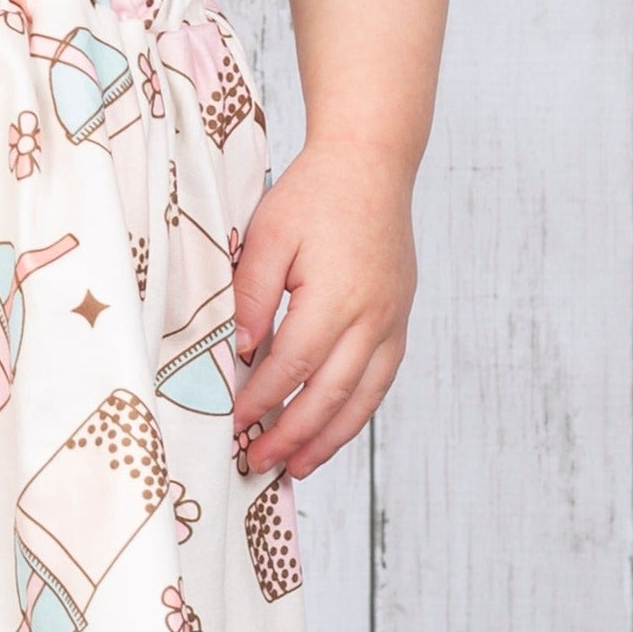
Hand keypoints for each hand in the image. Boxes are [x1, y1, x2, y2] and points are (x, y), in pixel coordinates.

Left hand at [230, 142, 417, 479]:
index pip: (293, 365)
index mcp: (337, 295)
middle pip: (330, 394)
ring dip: (329, 438)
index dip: (261, 400)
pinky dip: (356, 412)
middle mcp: (372, 317)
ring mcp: (392, 321)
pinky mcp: (399, 320)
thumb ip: (252, 295)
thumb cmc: (314, 194)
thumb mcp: (269, 234)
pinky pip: (380, 380)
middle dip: (292, 435)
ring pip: (362, 397)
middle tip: (259, 463)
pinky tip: (334, 429)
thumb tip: (240, 352)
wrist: (371, 164)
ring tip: (298, 467)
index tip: (233, 423)